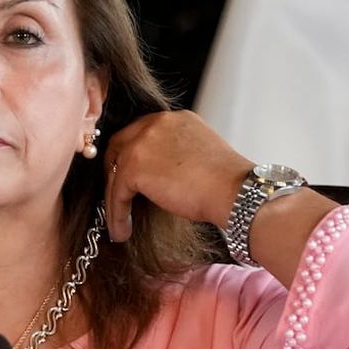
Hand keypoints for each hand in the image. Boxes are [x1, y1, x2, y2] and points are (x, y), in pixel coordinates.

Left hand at [103, 110, 251, 241]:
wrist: (234, 191)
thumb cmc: (226, 183)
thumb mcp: (198, 154)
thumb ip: (174, 154)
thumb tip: (156, 175)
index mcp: (174, 119)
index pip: (141, 132)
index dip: (131, 154)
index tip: (129, 175)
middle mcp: (156, 124)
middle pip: (121, 145)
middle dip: (114, 171)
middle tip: (116, 194)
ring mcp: (142, 142)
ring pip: (116, 172)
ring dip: (115, 199)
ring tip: (120, 222)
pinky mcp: (134, 167)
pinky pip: (117, 193)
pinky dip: (116, 214)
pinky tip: (122, 230)